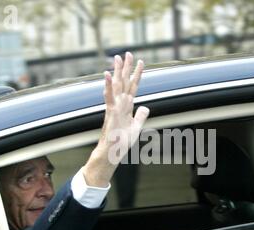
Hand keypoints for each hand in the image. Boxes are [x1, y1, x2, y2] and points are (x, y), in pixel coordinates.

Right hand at [83, 52, 148, 186]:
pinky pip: (109, 97)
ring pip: (116, 86)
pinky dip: (108, 86)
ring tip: (117, 58)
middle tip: (128, 53)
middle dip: (126, 68)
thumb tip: (145, 106)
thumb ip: (141, 116)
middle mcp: (120, 104)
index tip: (141, 62)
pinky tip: (107, 75)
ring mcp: (115, 107)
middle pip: (124, 82)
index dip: (137, 74)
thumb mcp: (136, 127)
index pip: (133, 86)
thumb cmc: (122, 141)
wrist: (113, 152)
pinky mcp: (110, 113)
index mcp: (127, 106)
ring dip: (117, 71)